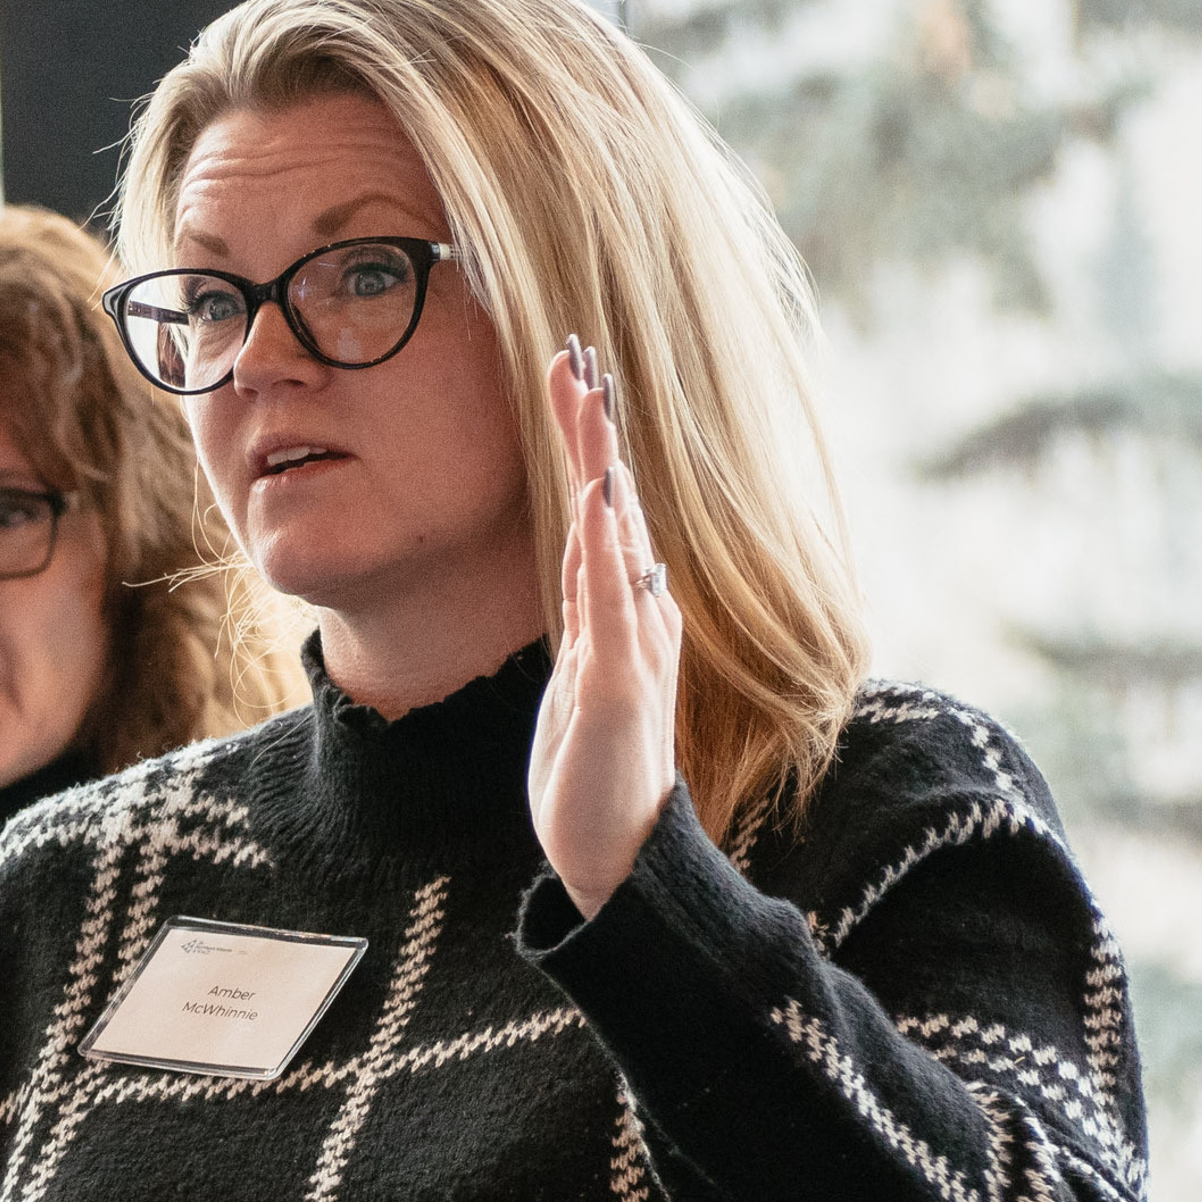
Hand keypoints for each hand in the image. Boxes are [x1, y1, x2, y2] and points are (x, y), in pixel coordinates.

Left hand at [528, 337, 681, 918]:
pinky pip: (611, 606)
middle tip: (571, 350)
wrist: (617, 851)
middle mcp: (637, 613)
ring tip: (586, 397)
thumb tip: (602, 536)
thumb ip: (593, 602)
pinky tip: (596, 498)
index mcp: (620, 606)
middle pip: (610, 500)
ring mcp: (633, 646)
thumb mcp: (587, 664)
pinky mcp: (620, 686)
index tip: (565, 367)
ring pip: (614, 537)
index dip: (583, 436)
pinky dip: (603, 550)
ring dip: (599, 463)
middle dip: (590, 425)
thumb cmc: (598, 764)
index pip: (598, 504)